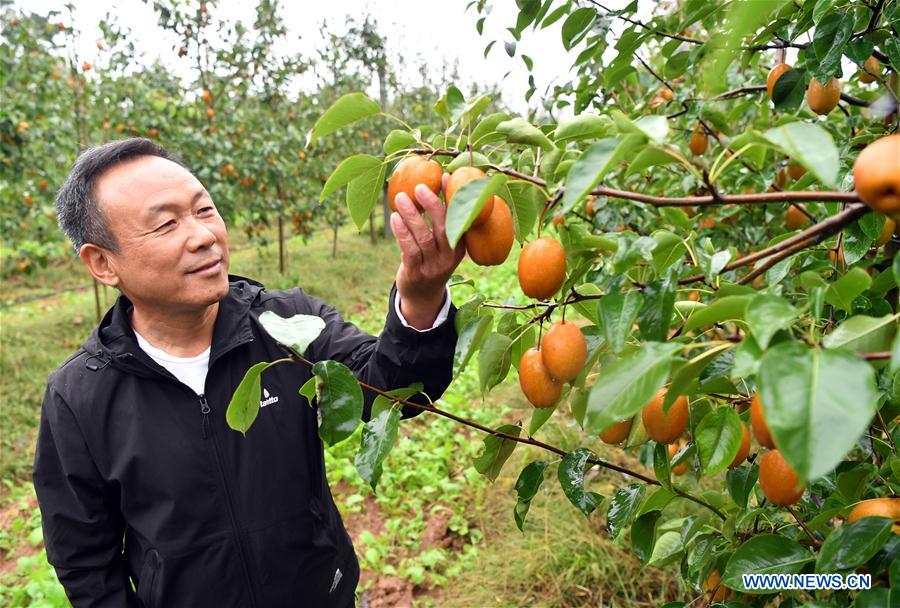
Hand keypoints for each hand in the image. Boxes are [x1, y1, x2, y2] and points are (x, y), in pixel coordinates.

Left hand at [390, 174, 465, 328]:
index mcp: (461, 246)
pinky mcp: (416, 274)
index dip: (452, 197)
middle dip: (432, 205)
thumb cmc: (431, 259)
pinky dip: (402, 232)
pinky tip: (395, 218)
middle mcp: (450, 257)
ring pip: (424, 237)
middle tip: (420, 187)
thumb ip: (442, 216)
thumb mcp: (443, 242)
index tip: (444, 176)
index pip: (459, 219)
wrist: (422, 295)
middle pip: (444, 228)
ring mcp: (433, 267)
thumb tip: (442, 178)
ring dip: (412, 216)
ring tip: (400, 198)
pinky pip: (409, 250)